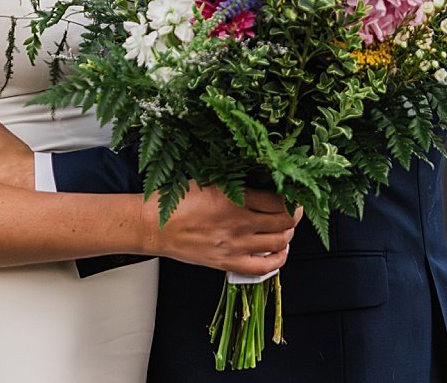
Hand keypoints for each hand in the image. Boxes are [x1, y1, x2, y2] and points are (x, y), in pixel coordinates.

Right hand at [145, 185, 299, 274]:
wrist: (153, 226)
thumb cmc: (175, 201)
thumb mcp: (208, 180)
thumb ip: (235, 181)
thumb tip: (260, 180)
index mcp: (233, 198)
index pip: (278, 200)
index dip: (290, 197)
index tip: (291, 194)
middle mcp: (238, 223)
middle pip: (284, 222)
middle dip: (293, 215)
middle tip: (292, 210)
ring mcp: (235, 245)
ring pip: (279, 242)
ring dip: (287, 235)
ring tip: (284, 228)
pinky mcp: (227, 262)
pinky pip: (263, 268)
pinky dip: (277, 260)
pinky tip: (279, 252)